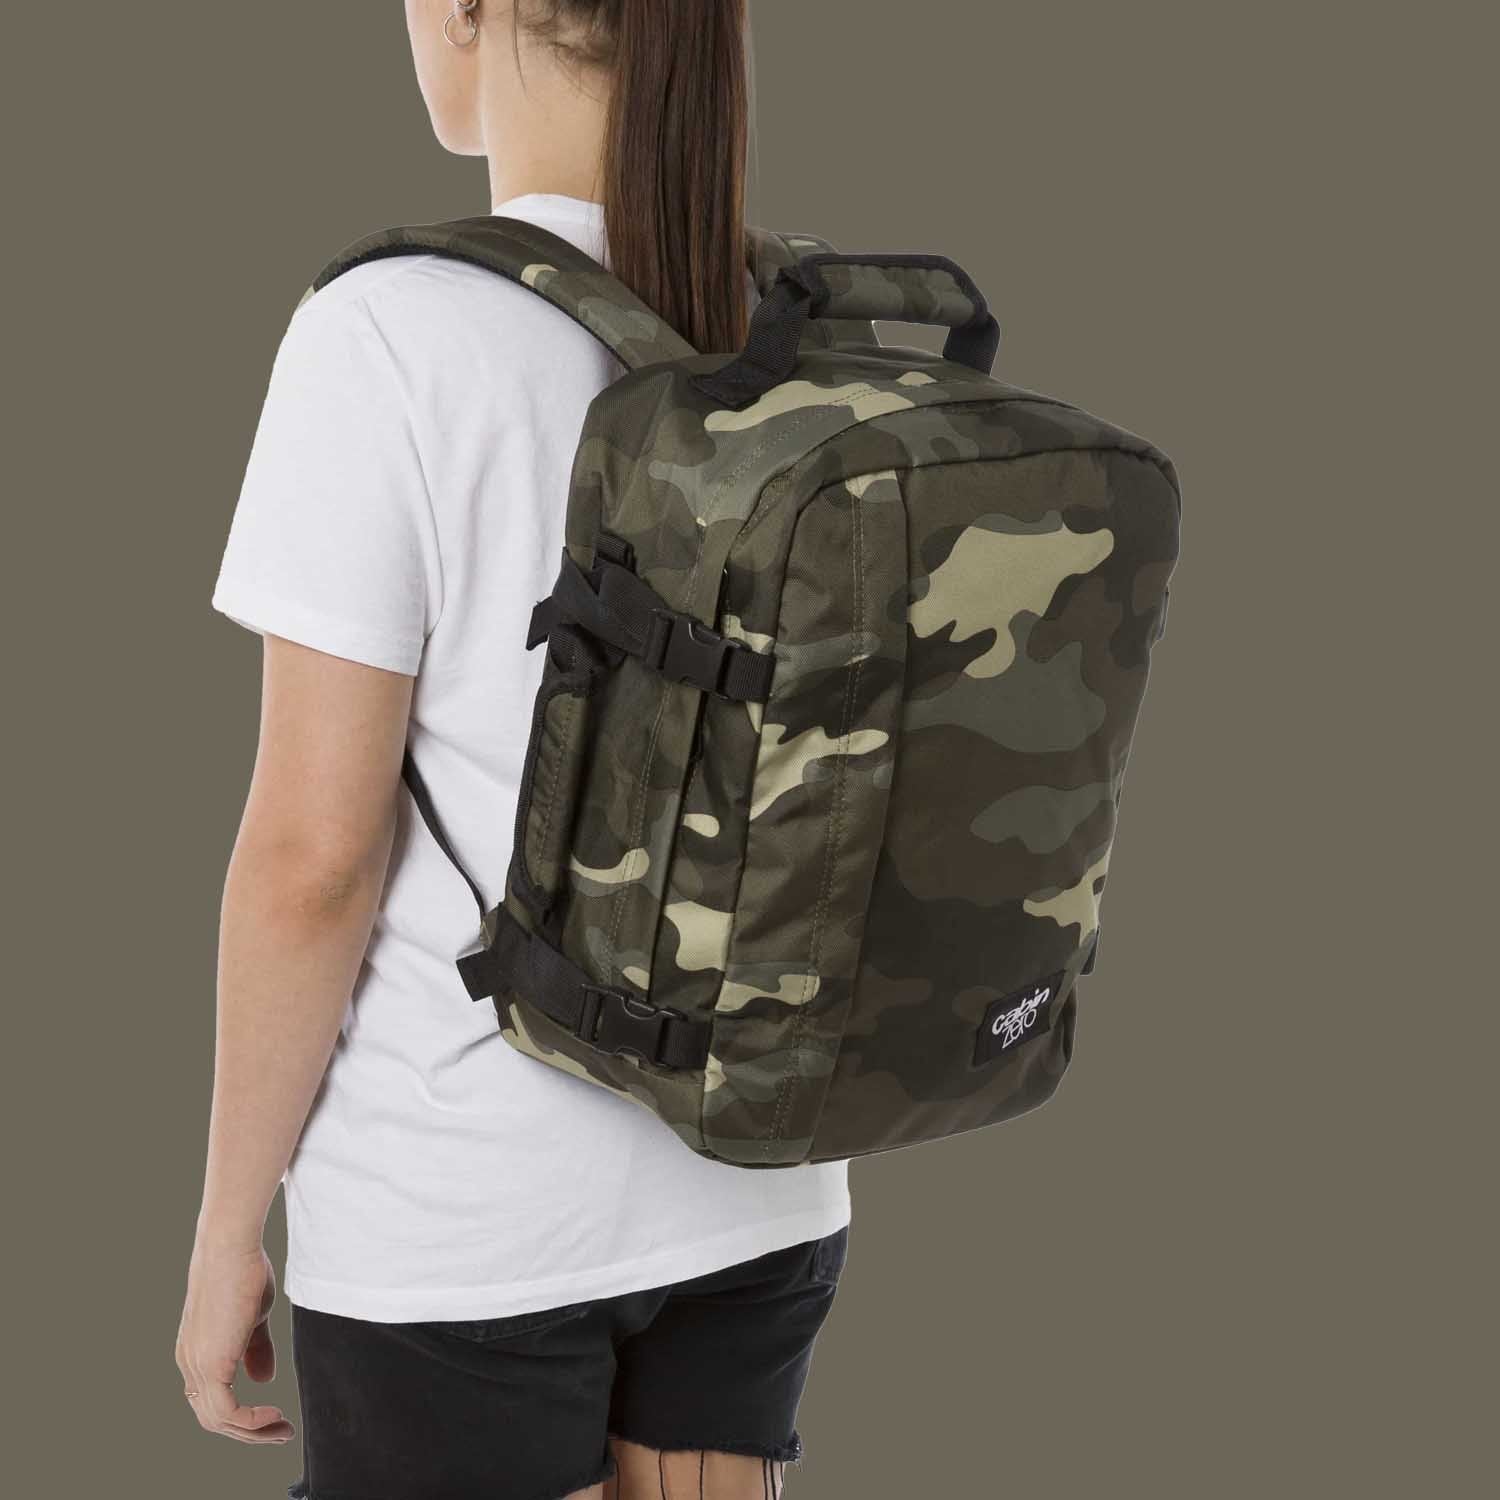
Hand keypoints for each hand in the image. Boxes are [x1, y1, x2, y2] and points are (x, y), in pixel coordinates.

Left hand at [175, 1239, 293, 1443]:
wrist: (231, 1247)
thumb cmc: (244, 1271)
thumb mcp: (253, 1317)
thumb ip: (256, 1349)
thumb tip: (264, 1380)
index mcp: (196, 1353)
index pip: (211, 1401)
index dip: (240, 1415)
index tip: (271, 1417)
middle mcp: (190, 1364)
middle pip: (213, 1418)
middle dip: (249, 1432)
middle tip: (281, 1433)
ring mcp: (196, 1366)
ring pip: (218, 1420)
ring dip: (253, 1432)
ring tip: (283, 1430)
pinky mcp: (210, 1364)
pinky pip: (227, 1411)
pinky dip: (251, 1421)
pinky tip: (274, 1414)